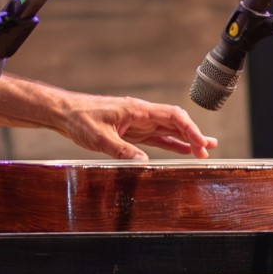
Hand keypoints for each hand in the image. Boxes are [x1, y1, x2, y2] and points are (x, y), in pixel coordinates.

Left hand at [52, 92, 217, 160]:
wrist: (65, 113)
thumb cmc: (80, 119)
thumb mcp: (99, 137)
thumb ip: (121, 151)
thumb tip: (143, 163)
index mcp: (137, 110)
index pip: (172, 116)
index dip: (190, 129)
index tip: (201, 143)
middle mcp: (141, 114)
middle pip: (174, 122)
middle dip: (193, 135)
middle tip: (207, 151)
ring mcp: (137, 123)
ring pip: (168, 130)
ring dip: (185, 140)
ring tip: (203, 150)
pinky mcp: (131, 132)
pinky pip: (156, 138)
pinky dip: (170, 144)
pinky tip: (181, 150)